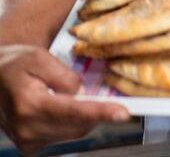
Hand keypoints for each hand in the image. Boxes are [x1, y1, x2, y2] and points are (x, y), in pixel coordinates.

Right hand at [0, 45, 129, 155]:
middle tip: (109, 98)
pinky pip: (64, 135)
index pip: (73, 112)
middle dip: (98, 112)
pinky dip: (74, 122)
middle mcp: (27, 129)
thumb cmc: (14, 64)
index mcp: (29, 104)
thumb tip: (82, 93)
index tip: (123, 113)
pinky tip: (68, 106)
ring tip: (78, 96)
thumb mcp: (39, 57)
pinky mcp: (29, 145)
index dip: (101, 112)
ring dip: (86, 117)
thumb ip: (63, 75)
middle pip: (78, 125)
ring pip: (74, 132)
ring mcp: (27, 141)